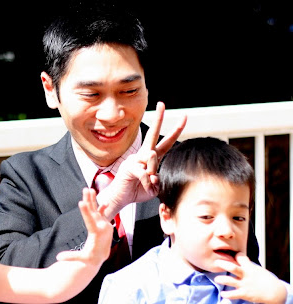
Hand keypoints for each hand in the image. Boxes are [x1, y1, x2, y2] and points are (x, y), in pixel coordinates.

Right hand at [57, 188, 111, 265]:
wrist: (102, 256)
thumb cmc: (91, 258)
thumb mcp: (82, 258)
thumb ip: (71, 257)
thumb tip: (58, 257)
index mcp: (96, 234)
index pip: (89, 221)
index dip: (85, 211)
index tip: (81, 202)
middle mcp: (102, 227)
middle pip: (94, 211)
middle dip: (89, 200)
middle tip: (85, 189)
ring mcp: (104, 225)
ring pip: (97, 210)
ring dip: (93, 200)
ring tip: (90, 189)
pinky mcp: (105, 224)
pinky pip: (102, 213)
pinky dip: (101, 207)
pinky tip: (102, 201)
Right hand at [98, 102, 186, 219]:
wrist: (120, 198)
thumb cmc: (137, 191)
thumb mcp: (154, 186)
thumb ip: (158, 178)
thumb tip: (154, 173)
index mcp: (151, 159)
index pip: (165, 143)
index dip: (175, 131)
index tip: (183, 118)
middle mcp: (142, 155)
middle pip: (153, 134)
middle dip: (158, 119)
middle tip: (162, 104)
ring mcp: (135, 159)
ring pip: (152, 158)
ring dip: (153, 172)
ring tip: (150, 183)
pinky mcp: (129, 166)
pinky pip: (144, 172)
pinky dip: (147, 182)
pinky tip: (146, 185)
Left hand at [215, 252, 287, 303]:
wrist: (275, 292)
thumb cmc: (264, 279)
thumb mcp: (257, 269)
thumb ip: (247, 265)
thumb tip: (236, 259)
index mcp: (250, 267)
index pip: (240, 257)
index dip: (235, 255)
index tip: (231, 255)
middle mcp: (246, 275)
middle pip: (233, 268)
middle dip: (223, 264)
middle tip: (216, 262)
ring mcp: (244, 284)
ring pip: (230, 281)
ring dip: (222, 279)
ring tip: (217, 279)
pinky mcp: (244, 294)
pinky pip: (233, 294)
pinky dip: (227, 295)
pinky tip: (222, 294)